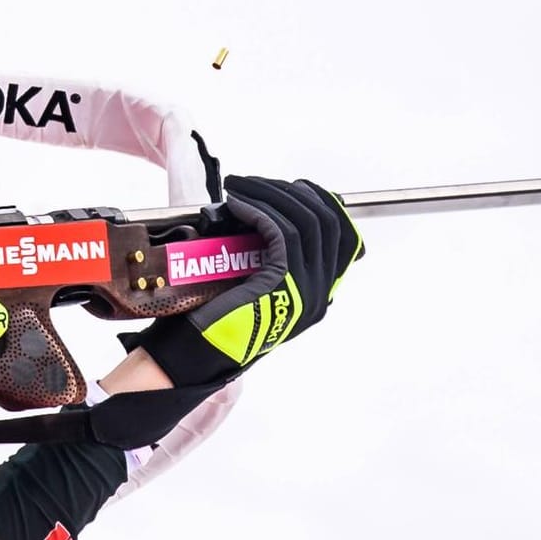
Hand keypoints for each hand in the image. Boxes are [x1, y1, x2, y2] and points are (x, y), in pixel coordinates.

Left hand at [133, 175, 362, 388]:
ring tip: (239, 186)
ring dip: (270, 195)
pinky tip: (238, 203)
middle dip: (291, 192)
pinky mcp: (282, 283)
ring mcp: (306, 290)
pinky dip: (259, 210)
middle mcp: (320, 294)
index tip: (295, 186)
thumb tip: (265, 215)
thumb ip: (272, 262)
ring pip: (305, 221)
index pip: (344, 236)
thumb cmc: (216, 323)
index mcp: (319, 295)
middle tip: (255, 183)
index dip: (323, 203)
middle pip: (326, 221)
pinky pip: (280, 232)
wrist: (197, 357)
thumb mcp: (255, 289)